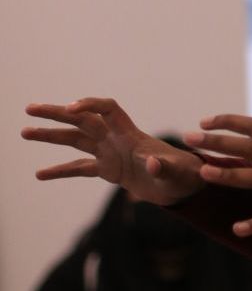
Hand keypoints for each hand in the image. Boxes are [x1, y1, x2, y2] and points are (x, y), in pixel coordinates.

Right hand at [22, 98, 203, 205]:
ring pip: (76, 140)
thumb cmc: (184, 175)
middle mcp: (117, 139)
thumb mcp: (176, 172)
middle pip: (83, 120)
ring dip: (52, 135)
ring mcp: (111, 153)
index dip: (90, 105)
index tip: (70, 109)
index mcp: (132, 134)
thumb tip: (153, 163)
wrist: (185, 185)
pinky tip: (40, 174)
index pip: (108, 109)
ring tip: (25, 131)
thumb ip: (164, 168)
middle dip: (58, 113)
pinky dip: (61, 170)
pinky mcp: (109, 170)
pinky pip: (80, 168)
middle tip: (31, 109)